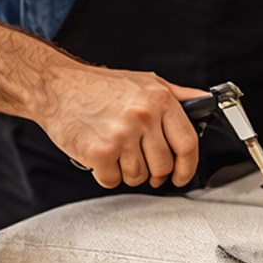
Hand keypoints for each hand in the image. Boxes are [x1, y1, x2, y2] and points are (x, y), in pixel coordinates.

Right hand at [36, 66, 207, 188]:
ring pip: (139, 176)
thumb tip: (205, 103)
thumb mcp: (146, 81)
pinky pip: (112, 180)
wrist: (56, 86)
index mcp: (160, 100)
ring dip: (128, 173)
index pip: (188, 143)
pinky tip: (101, 157)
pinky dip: (106, 174)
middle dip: (155, 173)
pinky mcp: (99, 151)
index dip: (187, 166)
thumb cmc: (98, 86)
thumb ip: (178, 95)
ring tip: (117, 153)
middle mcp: (143, 116)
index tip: (182, 174)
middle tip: (143, 166)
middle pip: (163, 166)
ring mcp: (121, 135)